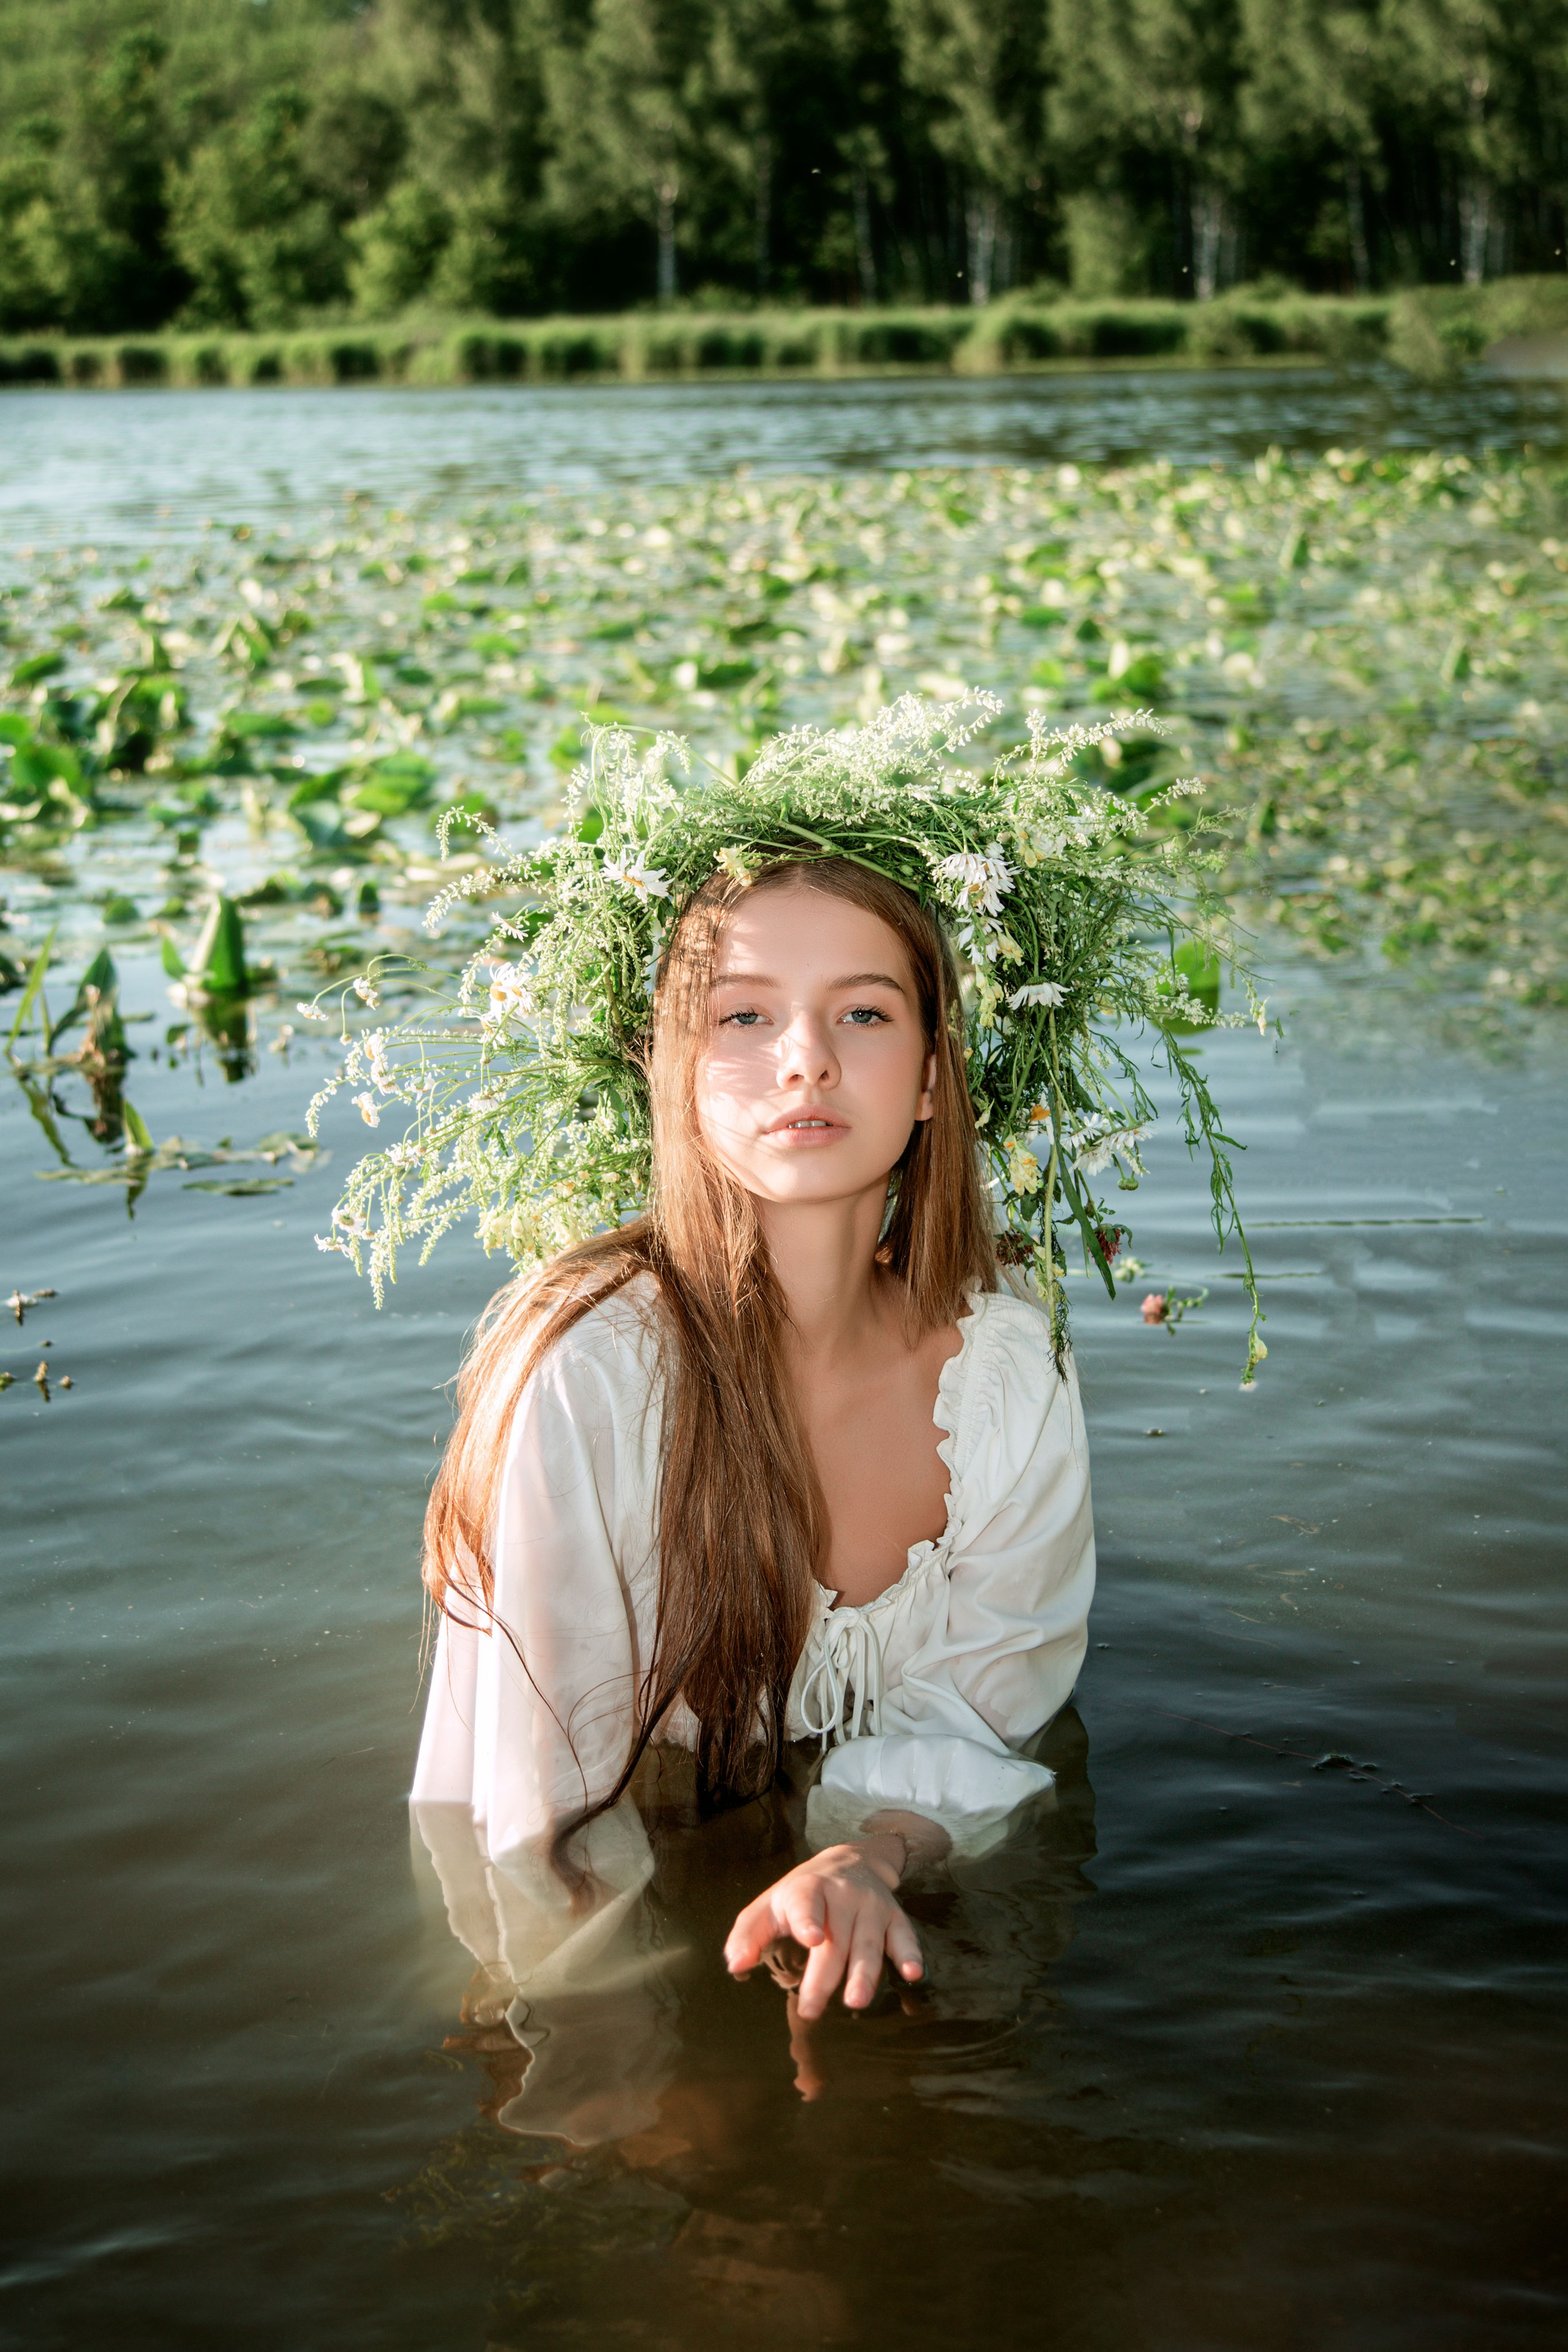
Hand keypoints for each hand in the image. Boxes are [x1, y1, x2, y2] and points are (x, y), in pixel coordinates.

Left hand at [723, 1837, 923, 2019]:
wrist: (850, 1859)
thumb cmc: (801, 1895)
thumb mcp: (770, 1905)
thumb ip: (749, 1934)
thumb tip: (735, 1966)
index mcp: (808, 1889)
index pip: (806, 1903)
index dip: (808, 1919)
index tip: (810, 1937)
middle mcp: (843, 1895)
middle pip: (835, 1939)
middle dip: (824, 1976)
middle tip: (811, 2009)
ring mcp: (871, 1905)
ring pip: (868, 1943)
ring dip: (864, 1973)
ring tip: (856, 2001)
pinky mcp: (894, 1916)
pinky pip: (904, 1936)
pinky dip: (910, 1954)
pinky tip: (912, 1974)